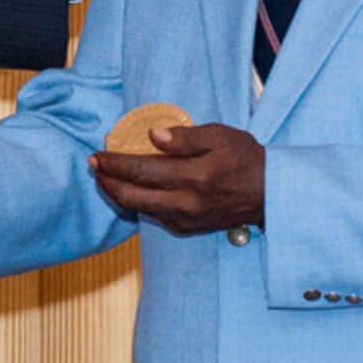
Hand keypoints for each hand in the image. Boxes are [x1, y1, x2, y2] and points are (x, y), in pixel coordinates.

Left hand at [89, 123, 264, 234]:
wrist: (269, 194)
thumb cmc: (245, 159)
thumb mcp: (219, 136)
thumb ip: (185, 137)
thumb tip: (152, 135)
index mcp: (192, 177)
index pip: (140, 171)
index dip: (114, 163)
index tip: (97, 154)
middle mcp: (185, 203)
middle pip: (131, 196)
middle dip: (106, 181)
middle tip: (93, 165)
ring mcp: (185, 218)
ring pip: (138, 209)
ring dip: (117, 192)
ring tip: (105, 175)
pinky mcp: (187, 227)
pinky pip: (152, 215)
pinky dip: (135, 201)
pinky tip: (131, 188)